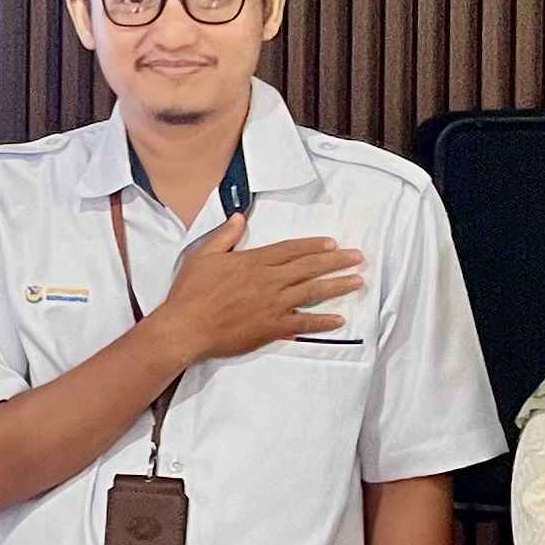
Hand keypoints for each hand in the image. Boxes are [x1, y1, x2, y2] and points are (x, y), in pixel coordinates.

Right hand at [155, 212, 363, 363]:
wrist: (186, 327)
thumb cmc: (191, 292)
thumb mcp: (203, 255)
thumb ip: (225, 236)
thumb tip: (239, 217)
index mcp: (253, 262)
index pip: (290, 250)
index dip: (313, 246)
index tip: (332, 243)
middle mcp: (269, 281)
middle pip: (309, 267)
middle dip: (336, 261)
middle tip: (358, 257)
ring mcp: (273, 305)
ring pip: (312, 292)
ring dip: (338, 286)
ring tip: (357, 281)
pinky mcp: (272, 327)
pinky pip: (304, 323)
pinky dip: (322, 322)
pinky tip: (339, 320)